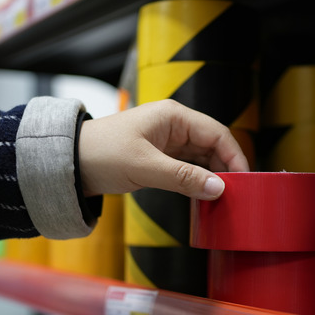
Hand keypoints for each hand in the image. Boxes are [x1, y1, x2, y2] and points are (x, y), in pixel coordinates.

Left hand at [78, 99, 249, 199]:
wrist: (68, 162)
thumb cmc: (102, 155)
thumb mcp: (145, 167)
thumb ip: (183, 178)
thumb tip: (218, 189)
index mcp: (173, 116)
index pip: (217, 133)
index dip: (235, 156)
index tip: (246, 180)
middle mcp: (174, 125)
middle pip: (213, 145)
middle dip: (226, 167)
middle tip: (239, 194)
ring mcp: (167, 141)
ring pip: (202, 157)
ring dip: (213, 175)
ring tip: (225, 198)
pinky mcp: (159, 156)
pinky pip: (188, 167)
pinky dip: (198, 180)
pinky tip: (204, 195)